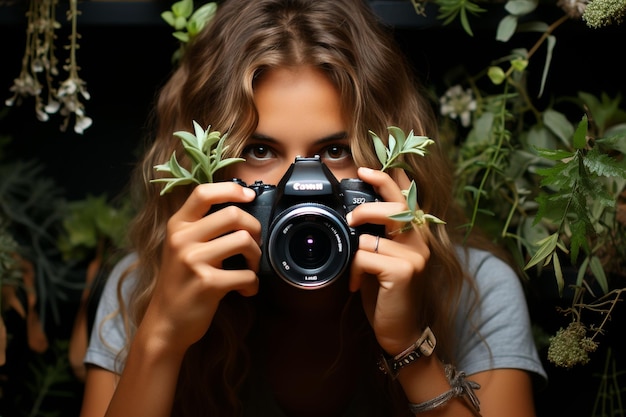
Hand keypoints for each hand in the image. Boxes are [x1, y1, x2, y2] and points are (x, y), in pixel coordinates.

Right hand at [139, 182, 261, 354]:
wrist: (166, 323)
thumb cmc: (181, 283)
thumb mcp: (182, 248)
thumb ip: (202, 228)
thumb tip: (241, 210)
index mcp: (177, 226)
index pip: (203, 193)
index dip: (231, 189)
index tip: (249, 196)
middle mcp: (182, 239)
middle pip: (233, 214)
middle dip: (255, 229)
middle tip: (255, 244)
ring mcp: (193, 261)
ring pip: (244, 241)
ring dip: (257, 257)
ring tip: (251, 268)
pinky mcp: (207, 283)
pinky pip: (247, 275)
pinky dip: (253, 284)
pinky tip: (245, 290)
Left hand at [347, 167, 429, 355]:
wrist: (399, 330)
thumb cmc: (387, 292)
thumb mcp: (383, 258)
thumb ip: (378, 235)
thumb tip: (353, 214)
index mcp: (415, 233)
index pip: (406, 196)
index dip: (388, 178)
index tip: (364, 168)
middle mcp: (421, 240)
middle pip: (396, 204)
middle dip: (367, 203)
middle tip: (351, 218)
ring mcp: (416, 255)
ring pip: (375, 230)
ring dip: (356, 246)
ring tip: (355, 260)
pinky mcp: (404, 270)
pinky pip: (366, 256)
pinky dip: (355, 270)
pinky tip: (358, 284)